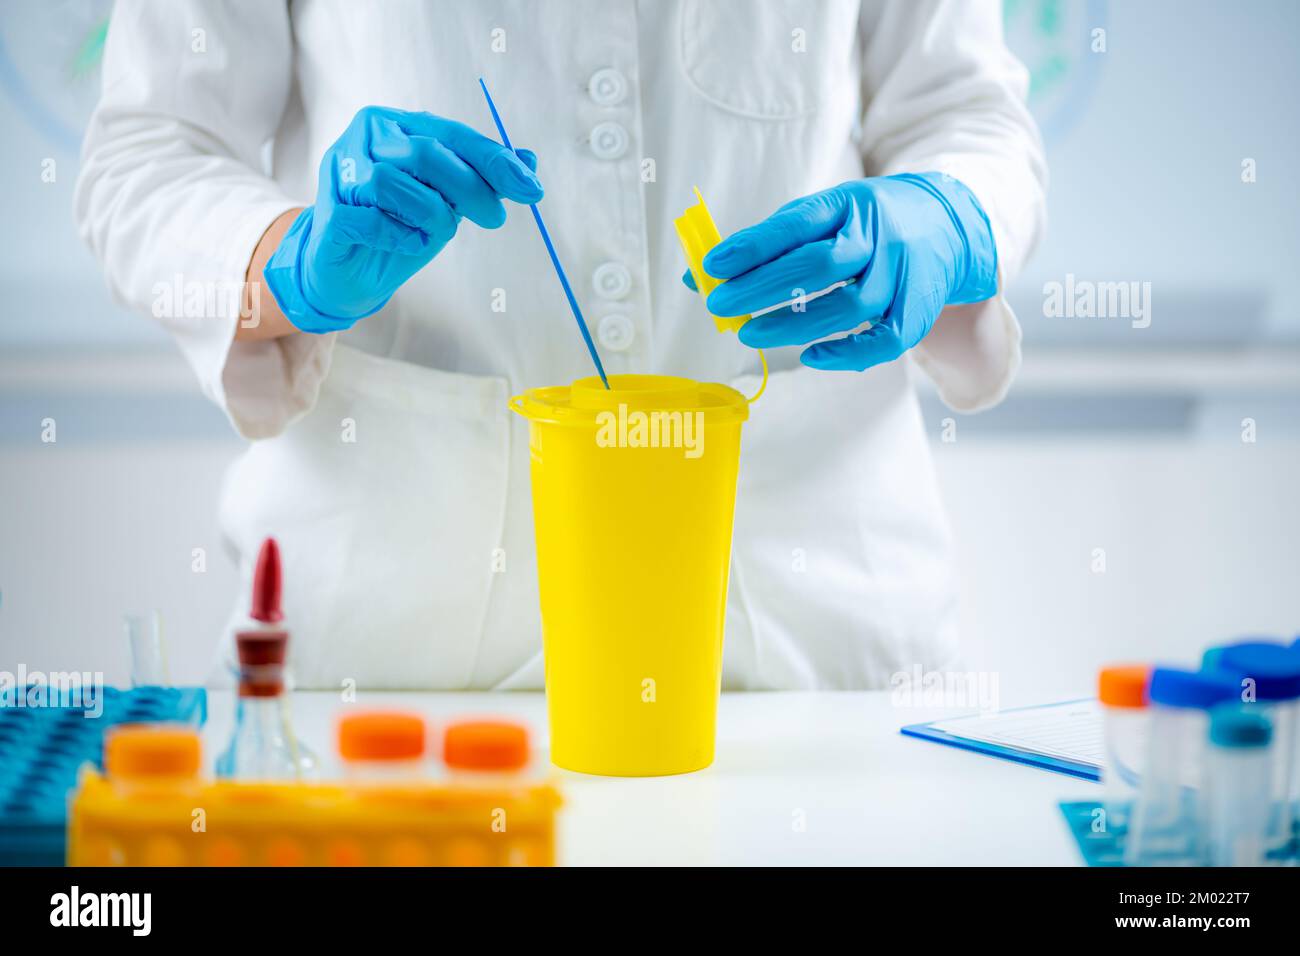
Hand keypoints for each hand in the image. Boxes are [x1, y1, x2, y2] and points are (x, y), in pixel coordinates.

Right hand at [265, 106, 541, 332]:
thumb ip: (482, 180)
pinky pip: (368, 219)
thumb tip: (528, 161)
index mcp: (398, 126)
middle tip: (495, 219)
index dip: (494, 161)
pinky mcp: (328, 212)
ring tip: (431, 234)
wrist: (349, 272)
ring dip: (428, 215)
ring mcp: (341, 172)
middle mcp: (367, 138)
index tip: (531, 188)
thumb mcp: (448, 204)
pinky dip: (396, 236)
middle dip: (470, 189)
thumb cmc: (400, 229)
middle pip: (425, 153)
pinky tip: (405, 243)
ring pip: (392, 182)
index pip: (452, 135)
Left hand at [688, 174, 996, 370]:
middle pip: (820, 264)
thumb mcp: (820, 217)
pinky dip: (846, 353)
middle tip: (720, 305)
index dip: (753, 246)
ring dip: (793, 324)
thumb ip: (765, 244)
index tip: (714, 266)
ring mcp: (901, 274)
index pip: (797, 223)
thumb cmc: (862, 225)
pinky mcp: (916, 310)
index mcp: (848, 203)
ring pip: (849, 306)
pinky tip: (810, 356)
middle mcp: (879, 234)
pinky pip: (884, 340)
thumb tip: (697, 275)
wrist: (945, 225)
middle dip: (762, 287)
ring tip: (749, 333)